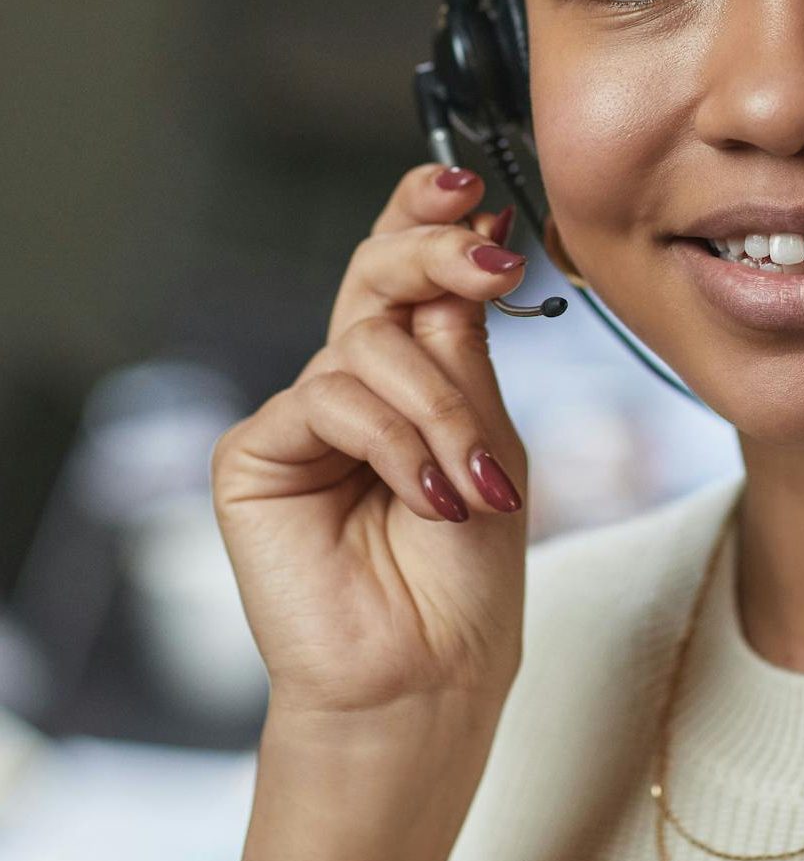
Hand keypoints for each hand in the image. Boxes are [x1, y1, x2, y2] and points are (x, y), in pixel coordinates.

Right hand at [211, 165, 532, 717]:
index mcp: (412, 370)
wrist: (430, 671)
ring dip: (441, 408)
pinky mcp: (255, 454)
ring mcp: (302, 416)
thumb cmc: (468, 569)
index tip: (474, 189)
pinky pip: (331, 401)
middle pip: (374, 273)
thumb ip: (464, 348)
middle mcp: (353, 381)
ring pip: (369, 344)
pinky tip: (428, 497)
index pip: (407, 269)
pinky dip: (395, 443)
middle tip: (490, 260)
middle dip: (434, 250)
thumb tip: (473, 234)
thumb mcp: (491, 435)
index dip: (427, 214)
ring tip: (476, 481)